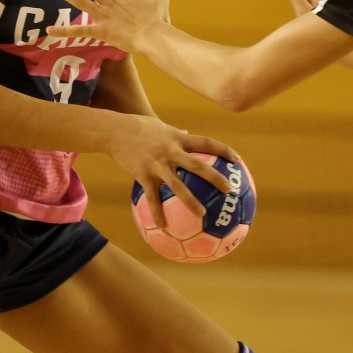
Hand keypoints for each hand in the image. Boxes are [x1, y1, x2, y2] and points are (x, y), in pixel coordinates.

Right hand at [105, 114, 237, 229]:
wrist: (114, 130)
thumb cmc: (138, 126)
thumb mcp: (160, 125)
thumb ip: (176, 132)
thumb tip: (188, 132)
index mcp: (178, 138)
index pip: (206, 143)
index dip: (223, 151)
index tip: (237, 160)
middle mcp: (170, 151)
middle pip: (197, 165)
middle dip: (215, 177)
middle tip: (229, 190)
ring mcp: (157, 164)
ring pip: (177, 185)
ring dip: (191, 201)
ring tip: (203, 215)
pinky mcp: (143, 174)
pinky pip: (152, 198)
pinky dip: (158, 213)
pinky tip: (163, 228)